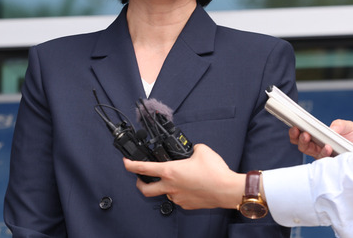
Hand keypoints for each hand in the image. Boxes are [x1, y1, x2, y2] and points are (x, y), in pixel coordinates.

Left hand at [123, 144, 244, 209]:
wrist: (227, 190)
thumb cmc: (215, 172)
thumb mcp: (201, 150)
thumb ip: (192, 148)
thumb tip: (192, 150)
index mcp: (170, 171)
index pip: (143, 168)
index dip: (130, 165)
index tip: (125, 162)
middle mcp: (171, 186)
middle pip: (146, 189)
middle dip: (139, 184)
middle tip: (140, 179)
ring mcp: (178, 197)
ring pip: (165, 193)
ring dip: (165, 186)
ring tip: (175, 178)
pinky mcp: (187, 205)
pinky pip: (178, 198)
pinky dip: (179, 192)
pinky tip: (188, 185)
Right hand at [290, 119, 352, 158]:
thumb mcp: (350, 127)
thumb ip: (339, 124)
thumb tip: (330, 128)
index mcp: (320, 137)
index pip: (302, 134)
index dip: (296, 131)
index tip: (294, 125)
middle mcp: (319, 148)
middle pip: (301, 144)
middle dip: (297, 137)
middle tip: (301, 132)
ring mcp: (324, 157)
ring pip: (309, 152)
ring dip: (306, 144)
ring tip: (309, 136)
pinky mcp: (331, 165)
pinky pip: (322, 160)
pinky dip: (323, 152)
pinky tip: (327, 147)